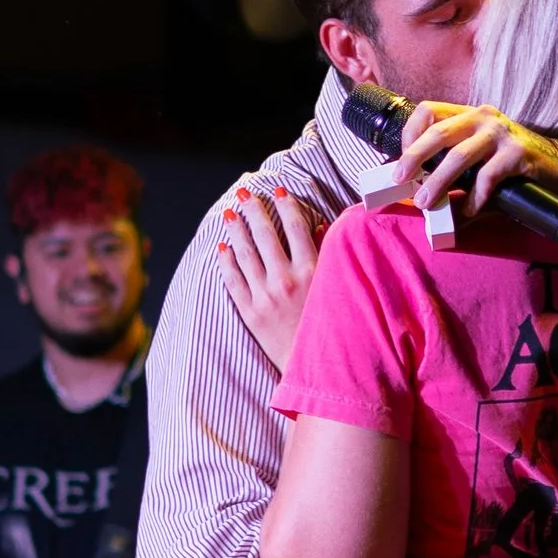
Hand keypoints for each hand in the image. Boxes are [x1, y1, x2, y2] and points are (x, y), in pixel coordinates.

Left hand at [217, 182, 327, 371]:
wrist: (318, 368)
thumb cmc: (333, 326)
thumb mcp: (336, 287)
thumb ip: (327, 255)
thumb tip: (318, 226)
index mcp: (312, 271)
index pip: (296, 227)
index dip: (286, 204)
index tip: (278, 189)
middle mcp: (286, 281)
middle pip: (266, 235)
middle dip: (254, 210)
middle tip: (244, 192)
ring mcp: (265, 297)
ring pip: (245, 254)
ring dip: (236, 230)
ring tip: (230, 213)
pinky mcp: (250, 314)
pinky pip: (233, 282)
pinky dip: (226, 263)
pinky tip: (222, 248)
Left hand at [399, 101, 557, 218]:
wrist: (553, 166)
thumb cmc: (507, 164)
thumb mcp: (476, 161)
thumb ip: (450, 175)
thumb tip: (421, 203)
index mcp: (467, 114)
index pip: (429, 110)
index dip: (410, 133)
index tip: (401, 159)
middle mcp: (482, 117)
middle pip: (439, 132)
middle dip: (414, 157)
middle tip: (400, 179)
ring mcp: (501, 134)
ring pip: (460, 156)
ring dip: (439, 182)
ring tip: (427, 202)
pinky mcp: (517, 153)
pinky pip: (487, 177)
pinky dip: (474, 197)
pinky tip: (470, 209)